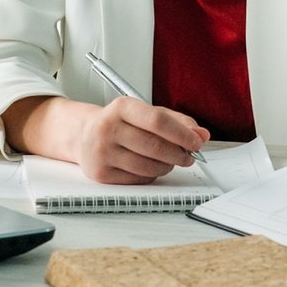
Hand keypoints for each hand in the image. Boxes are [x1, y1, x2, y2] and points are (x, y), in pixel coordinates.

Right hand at [76, 97, 209, 184]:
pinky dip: (152, 175)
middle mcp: (108, 128)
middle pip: (155, 146)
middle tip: (189, 156)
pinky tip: (150, 167)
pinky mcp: (101, 173)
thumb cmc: (121, 123)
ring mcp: (102, 152)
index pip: (157, 121)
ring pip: (149, 166)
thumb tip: (201, 135)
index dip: (182, 134)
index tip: (197, 142)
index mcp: (121, 107)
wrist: (85, 135)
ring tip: (169, 161)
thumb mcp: (146, 113)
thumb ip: (177, 121)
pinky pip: (138, 179)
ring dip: (167, 166)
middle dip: (179, 154)